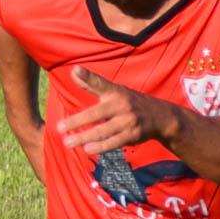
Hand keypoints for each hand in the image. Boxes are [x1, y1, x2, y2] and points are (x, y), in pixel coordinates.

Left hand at [56, 67, 175, 154]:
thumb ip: (92, 83)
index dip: (88, 76)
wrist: (159, 116)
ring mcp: (127, 121)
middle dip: (77, 121)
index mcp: (115, 92)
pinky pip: (113, 142)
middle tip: (59, 127)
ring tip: (68, 142)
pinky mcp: (132, 135)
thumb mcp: (114, 91)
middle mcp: (121, 105)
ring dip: (84, 138)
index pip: (100, 83)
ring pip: (102, 131)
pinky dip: (100, 147)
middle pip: (96, 114)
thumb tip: (73, 71)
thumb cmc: (129, 102)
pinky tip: (87, 149)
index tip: (75, 69)